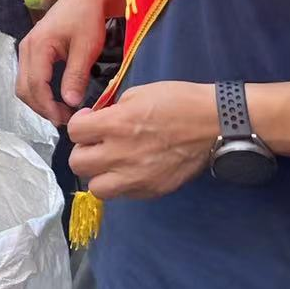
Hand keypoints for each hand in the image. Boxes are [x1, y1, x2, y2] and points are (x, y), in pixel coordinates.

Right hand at [16, 0, 124, 124]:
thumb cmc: (88, 18)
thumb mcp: (87, 49)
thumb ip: (76, 76)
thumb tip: (71, 104)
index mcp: (37, 46)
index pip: (35, 85)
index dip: (48, 107)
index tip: (66, 120)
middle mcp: (26, 48)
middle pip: (23, 88)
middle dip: (41, 108)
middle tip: (65, 119)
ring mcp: (27, 48)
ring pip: (23, 84)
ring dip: (39, 101)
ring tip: (61, 111)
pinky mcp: (32, 50)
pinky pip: (28, 76)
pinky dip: (39, 91)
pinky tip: (56, 98)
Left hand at [66, 81, 217, 199]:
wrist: (214, 123)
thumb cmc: (178, 101)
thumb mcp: (138, 94)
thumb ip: (112, 111)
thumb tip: (98, 121)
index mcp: (116, 125)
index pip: (74, 132)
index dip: (80, 123)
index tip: (90, 120)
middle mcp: (121, 155)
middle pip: (77, 163)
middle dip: (84, 150)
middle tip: (97, 143)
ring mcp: (137, 177)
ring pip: (96, 188)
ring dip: (99, 174)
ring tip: (111, 162)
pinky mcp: (153, 190)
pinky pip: (124, 195)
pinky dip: (122, 184)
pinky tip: (132, 170)